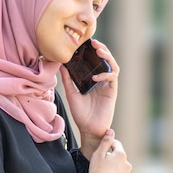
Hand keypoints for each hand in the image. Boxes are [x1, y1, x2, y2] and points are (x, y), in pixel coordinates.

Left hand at [60, 39, 118, 157]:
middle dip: (102, 50)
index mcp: (93, 79)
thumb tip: (60, 65)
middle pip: (106, 60)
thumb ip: (68, 80)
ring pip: (113, 66)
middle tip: (94, 43)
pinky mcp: (112, 92)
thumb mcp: (71, 93)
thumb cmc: (81, 113)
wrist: (88, 129)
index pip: (95, 61)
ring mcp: (108, 86)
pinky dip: (105, 75)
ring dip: (107, 57)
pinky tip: (96, 76)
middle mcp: (102, 80)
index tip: (86, 43)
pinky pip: (112, 79)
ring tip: (99, 51)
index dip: (93, 51)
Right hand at [82, 130, 132, 172]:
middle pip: (120, 158)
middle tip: (102, 164)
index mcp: (121, 155)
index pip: (116, 145)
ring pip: (122, 170)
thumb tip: (111, 131)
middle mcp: (127, 165)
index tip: (104, 147)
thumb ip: (105, 142)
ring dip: (116, 170)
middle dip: (112, 159)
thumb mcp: (98, 155)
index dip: (109, 144)